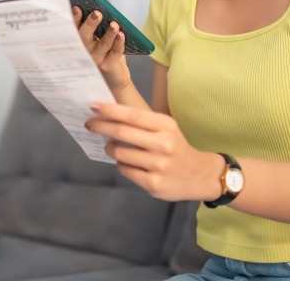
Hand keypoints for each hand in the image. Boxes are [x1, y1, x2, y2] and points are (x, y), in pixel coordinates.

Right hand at [73, 7, 131, 93]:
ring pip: (102, 44)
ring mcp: (96, 60)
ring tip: (114, 25)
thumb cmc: (105, 55)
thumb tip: (100, 10)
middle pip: (85, 37)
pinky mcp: (108, 66)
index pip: (75, 29)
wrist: (113, 78)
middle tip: (96, 14)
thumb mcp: (97, 40)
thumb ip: (96, 28)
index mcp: (81, 42)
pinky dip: (119, 43)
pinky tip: (121, 35)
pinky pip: (115, 52)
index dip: (74, 19)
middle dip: (90, 24)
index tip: (77, 8)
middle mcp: (85, 51)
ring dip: (108, 34)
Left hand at [85, 101, 222, 201]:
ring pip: (120, 153)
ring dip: (110, 148)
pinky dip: (121, 164)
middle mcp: (164, 144)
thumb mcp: (166, 129)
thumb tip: (107, 117)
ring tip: (111, 147)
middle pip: (122, 132)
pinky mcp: (153, 183)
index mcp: (166, 126)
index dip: (110, 110)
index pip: (133, 115)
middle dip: (101, 126)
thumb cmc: (176, 147)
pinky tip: (127, 162)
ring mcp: (158, 165)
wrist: (200, 175)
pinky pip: (125, 170)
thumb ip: (141, 124)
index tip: (94, 106)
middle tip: (89, 124)